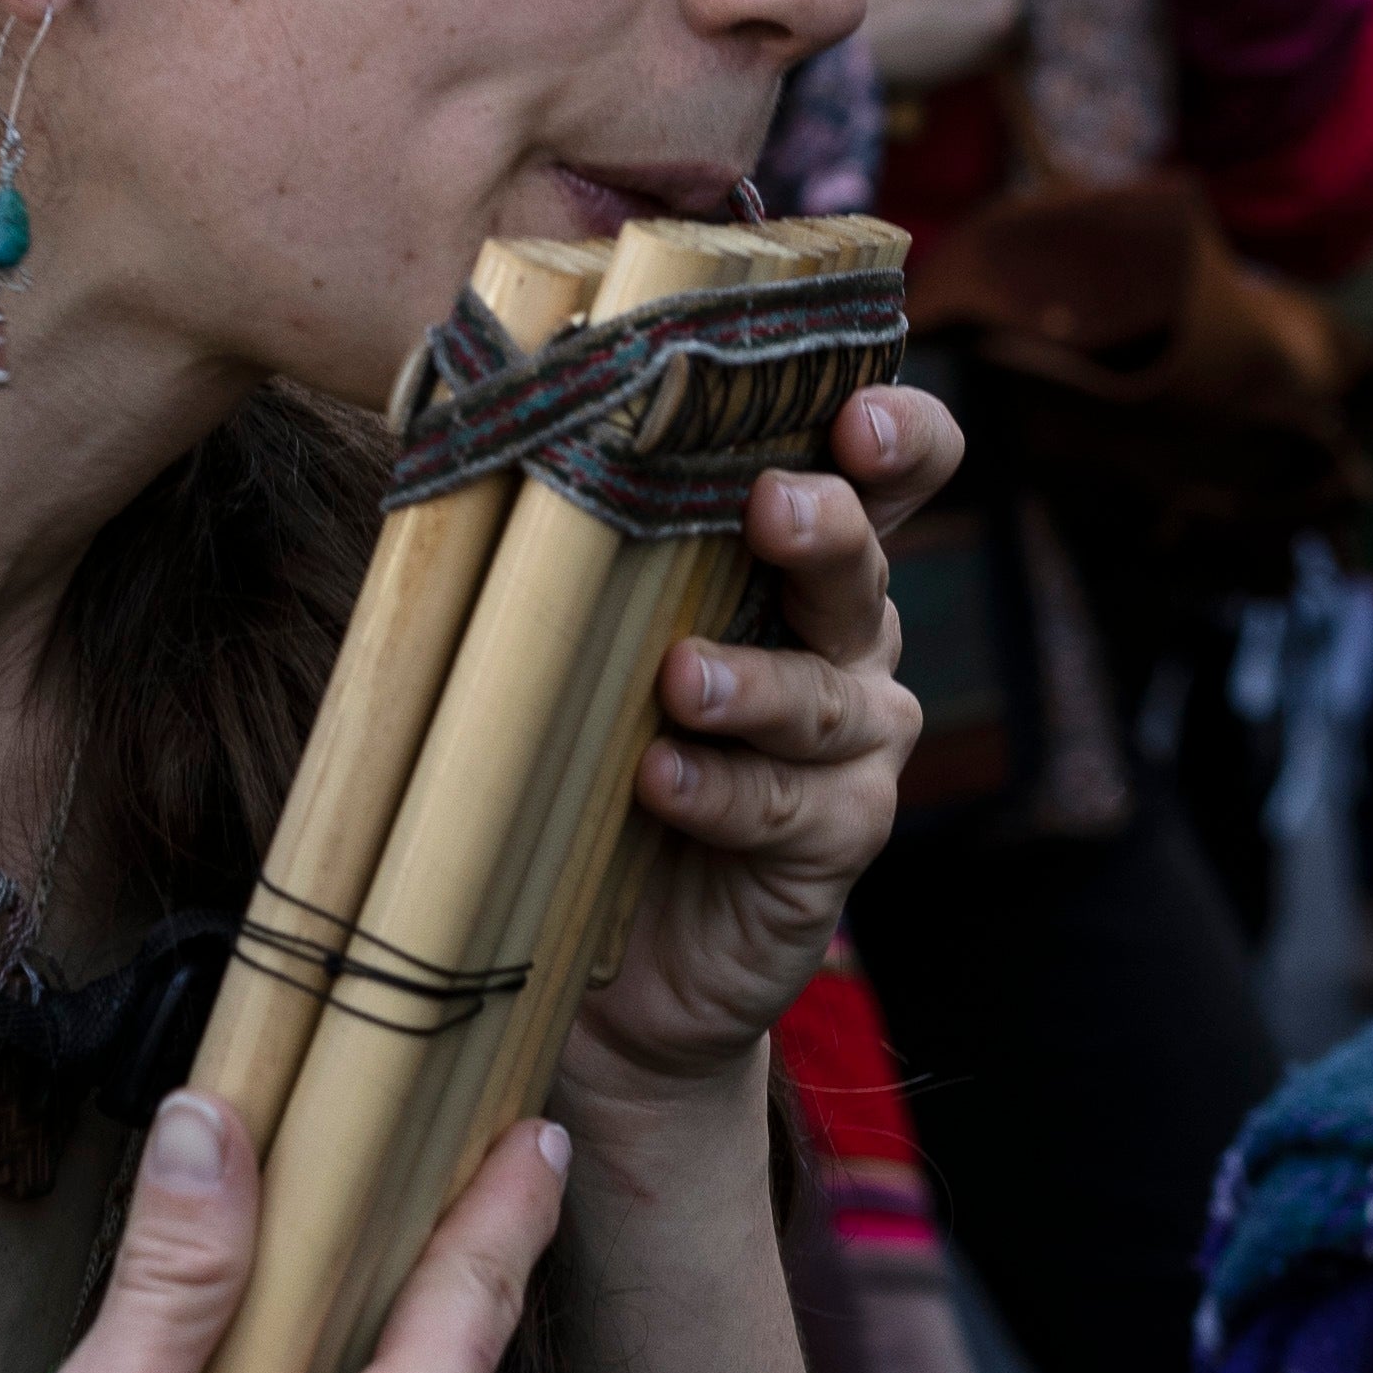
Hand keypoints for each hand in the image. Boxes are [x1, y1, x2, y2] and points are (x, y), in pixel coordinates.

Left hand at [558, 392, 955, 1102]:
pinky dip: (722, 791)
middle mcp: (846, 639)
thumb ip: (573, 547)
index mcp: (797, 562)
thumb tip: (477, 428)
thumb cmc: (592, 755)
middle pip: (863, 565)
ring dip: (755, 683)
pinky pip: (790, 806)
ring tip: (680, 680)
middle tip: (773, 507)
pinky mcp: (837, 839)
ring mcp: (853, 744)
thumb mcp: (584, 639)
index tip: (852, 414)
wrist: (620, 957)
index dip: (895, 435)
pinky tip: (660, 780)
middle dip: (828, 527)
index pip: (884, 473)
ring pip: (830, 695)